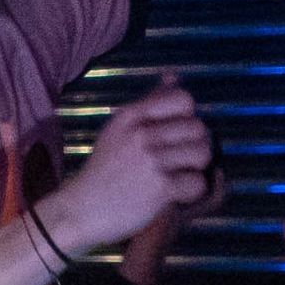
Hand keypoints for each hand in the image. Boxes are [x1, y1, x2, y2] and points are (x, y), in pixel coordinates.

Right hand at [57, 81, 218, 252]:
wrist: (81, 209)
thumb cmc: (104, 169)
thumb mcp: (120, 128)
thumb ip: (150, 102)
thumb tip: (174, 75)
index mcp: (132, 115)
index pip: (184, 99)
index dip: (188, 117)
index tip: (175, 134)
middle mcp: (142, 134)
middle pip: (198, 128)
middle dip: (195, 145)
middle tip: (180, 161)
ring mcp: (151, 160)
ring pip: (202, 153)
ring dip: (196, 168)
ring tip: (180, 175)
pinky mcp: (159, 188)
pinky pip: (197, 183)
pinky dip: (190, 191)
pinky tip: (174, 194)